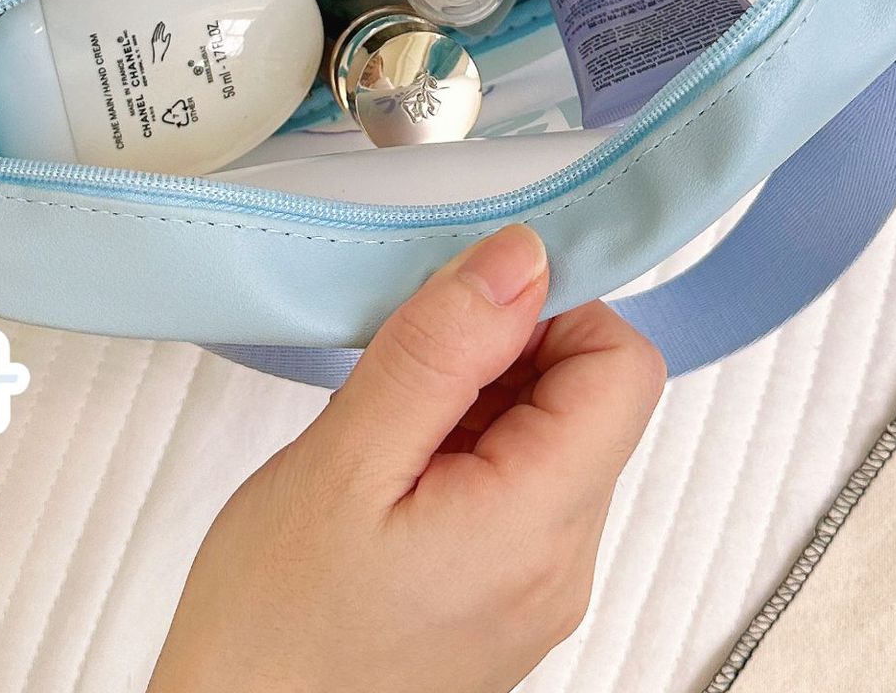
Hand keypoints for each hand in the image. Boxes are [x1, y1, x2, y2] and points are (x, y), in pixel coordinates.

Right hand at [148, 227, 663, 692]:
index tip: (466, 301)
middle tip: (404, 368)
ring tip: (384, 430)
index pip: (623, 366)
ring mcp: (537, 587)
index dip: (553, 308)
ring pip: (552, 435)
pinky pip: (518, 485)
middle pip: (590, 397)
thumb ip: (440, 349)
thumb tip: (519, 259)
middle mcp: (561, 563)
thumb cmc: (272, 636)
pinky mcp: (505, 597)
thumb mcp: (343, 460)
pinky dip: (463, 446)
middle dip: (504, 350)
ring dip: (478, 397)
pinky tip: (389, 469)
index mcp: (537, 527)